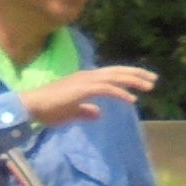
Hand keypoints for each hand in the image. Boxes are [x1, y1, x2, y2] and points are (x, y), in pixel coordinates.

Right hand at [20, 64, 155, 127]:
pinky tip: (132, 100)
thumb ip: (84, 111)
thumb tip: (98, 114)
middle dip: (137, 74)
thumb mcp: (71, 112)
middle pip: (117, 71)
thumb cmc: (48, 109)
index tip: (144, 81)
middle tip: (154, 79)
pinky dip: (121, 93)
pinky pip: (107, 89)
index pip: (111, 74)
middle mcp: (87, 76)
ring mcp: (85, 81)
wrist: (31, 107)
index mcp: (85, 79)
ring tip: (149, 87)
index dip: (128, 76)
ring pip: (114, 77)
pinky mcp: (82, 89)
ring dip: (133, 81)